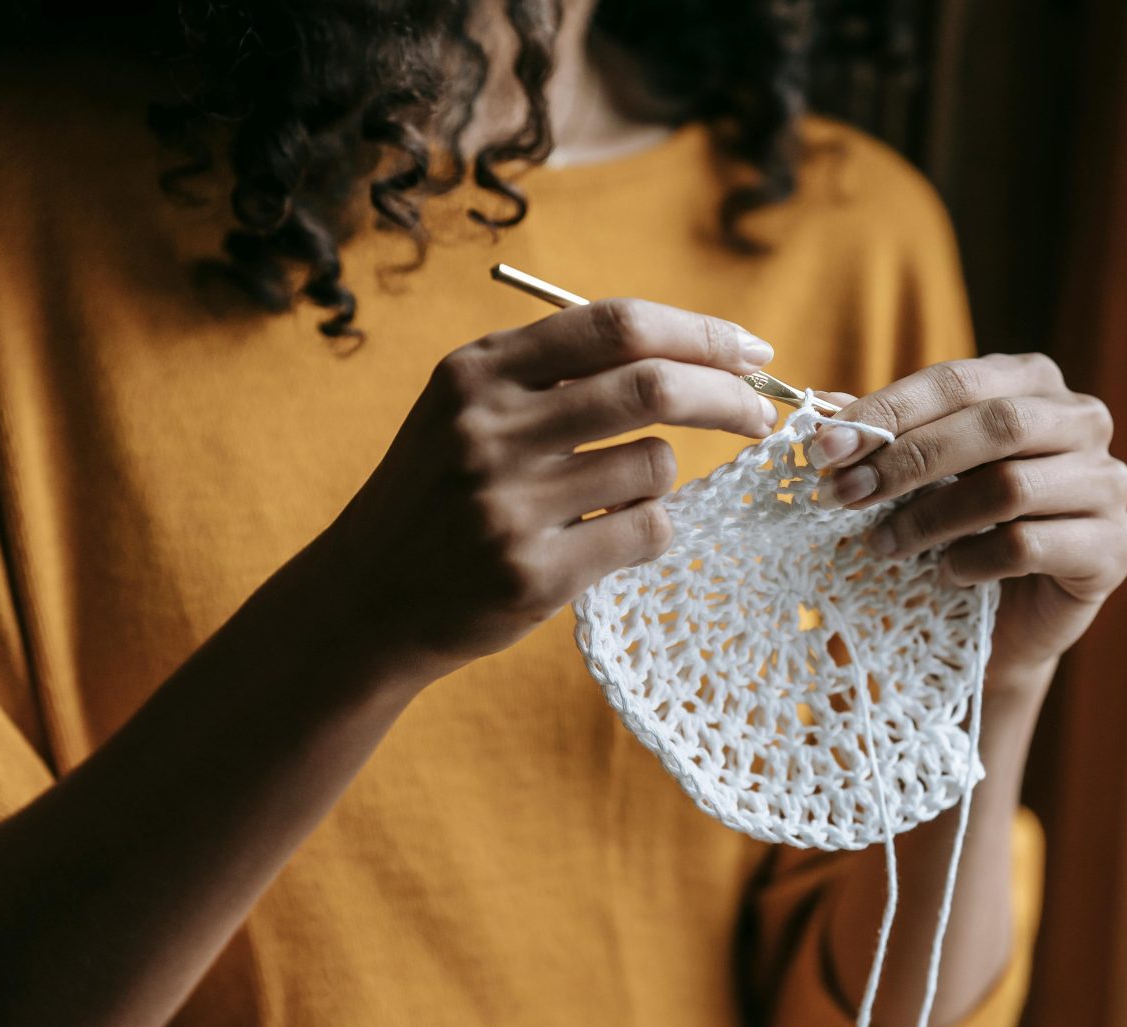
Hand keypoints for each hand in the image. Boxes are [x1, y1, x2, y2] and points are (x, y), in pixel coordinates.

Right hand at [316, 299, 779, 683]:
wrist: (365, 600)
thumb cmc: (441, 494)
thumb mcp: (468, 410)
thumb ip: (556, 371)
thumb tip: (696, 351)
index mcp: (477, 372)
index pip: (614, 325)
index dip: (699, 333)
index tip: (752, 351)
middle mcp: (488, 429)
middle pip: (652, 387)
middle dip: (728, 397)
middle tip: (761, 414)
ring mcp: (508, 504)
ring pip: (655, 466)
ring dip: (663, 478)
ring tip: (618, 497)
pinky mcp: (533, 574)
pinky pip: (646, 532)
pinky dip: (651, 530)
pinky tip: (607, 540)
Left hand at [812, 354, 1126, 685]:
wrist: (1006, 620)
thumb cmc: (958, 529)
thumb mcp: (916, 477)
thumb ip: (882, 438)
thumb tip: (823, 407)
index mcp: (1035, 382)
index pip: (960, 380)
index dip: (890, 411)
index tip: (827, 448)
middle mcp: (1084, 421)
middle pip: (996, 425)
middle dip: (908, 461)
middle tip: (845, 495)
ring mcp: (1109, 483)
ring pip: (1010, 487)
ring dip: (931, 518)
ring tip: (883, 544)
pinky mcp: (1116, 547)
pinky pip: (1030, 546)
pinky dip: (973, 562)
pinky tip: (947, 574)